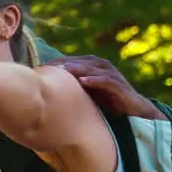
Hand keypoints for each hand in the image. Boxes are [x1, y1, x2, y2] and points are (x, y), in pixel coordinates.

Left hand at [44, 55, 165, 119]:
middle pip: (77, 62)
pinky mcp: (119, 85)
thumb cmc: (107, 100)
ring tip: (62, 71)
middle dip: (61, 64)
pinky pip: (106, 80)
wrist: (134, 109)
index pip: (69, 61)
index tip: (38, 68)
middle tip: (45, 68)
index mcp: (91, 66)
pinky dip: (95, 80)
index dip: (54, 64)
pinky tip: (83, 81)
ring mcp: (110, 74)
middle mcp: (101, 66)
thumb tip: (46, 93)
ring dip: (76, 68)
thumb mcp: (86, 93)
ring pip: (91, 68)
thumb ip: (71, 88)